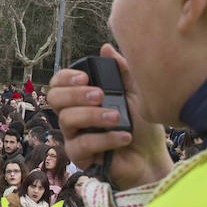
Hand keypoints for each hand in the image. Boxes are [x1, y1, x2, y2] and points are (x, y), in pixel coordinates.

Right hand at [48, 44, 171, 189]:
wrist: (153, 157)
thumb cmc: (143, 125)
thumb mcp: (136, 93)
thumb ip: (122, 71)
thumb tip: (106, 48)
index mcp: (81, 97)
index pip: (58, 83)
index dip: (66, 77)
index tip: (86, 77)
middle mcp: (73, 115)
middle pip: (54, 98)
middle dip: (76, 94)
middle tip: (100, 95)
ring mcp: (73, 136)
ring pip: (67, 119)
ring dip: (93, 115)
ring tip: (117, 117)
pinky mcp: (80, 157)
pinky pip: (81, 145)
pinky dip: (104, 139)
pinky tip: (123, 136)